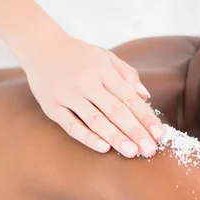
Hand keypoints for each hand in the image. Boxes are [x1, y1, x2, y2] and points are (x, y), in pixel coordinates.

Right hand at [19, 31, 162, 156]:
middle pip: (116, 111)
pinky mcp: (52, 107)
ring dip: (115, 138)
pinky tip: (103, 148)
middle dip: (135, 132)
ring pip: (95, 120)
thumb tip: (145, 95)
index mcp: (103, 71)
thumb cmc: (78, 54)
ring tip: (132, 153)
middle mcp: (87, 82)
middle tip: (150, 150)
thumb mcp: (105, 56)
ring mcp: (68, 95)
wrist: (40, 47)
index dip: (145, 117)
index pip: (129, 97)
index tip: (159, 134)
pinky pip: (71, 125)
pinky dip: (87, 137)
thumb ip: (127, 74)